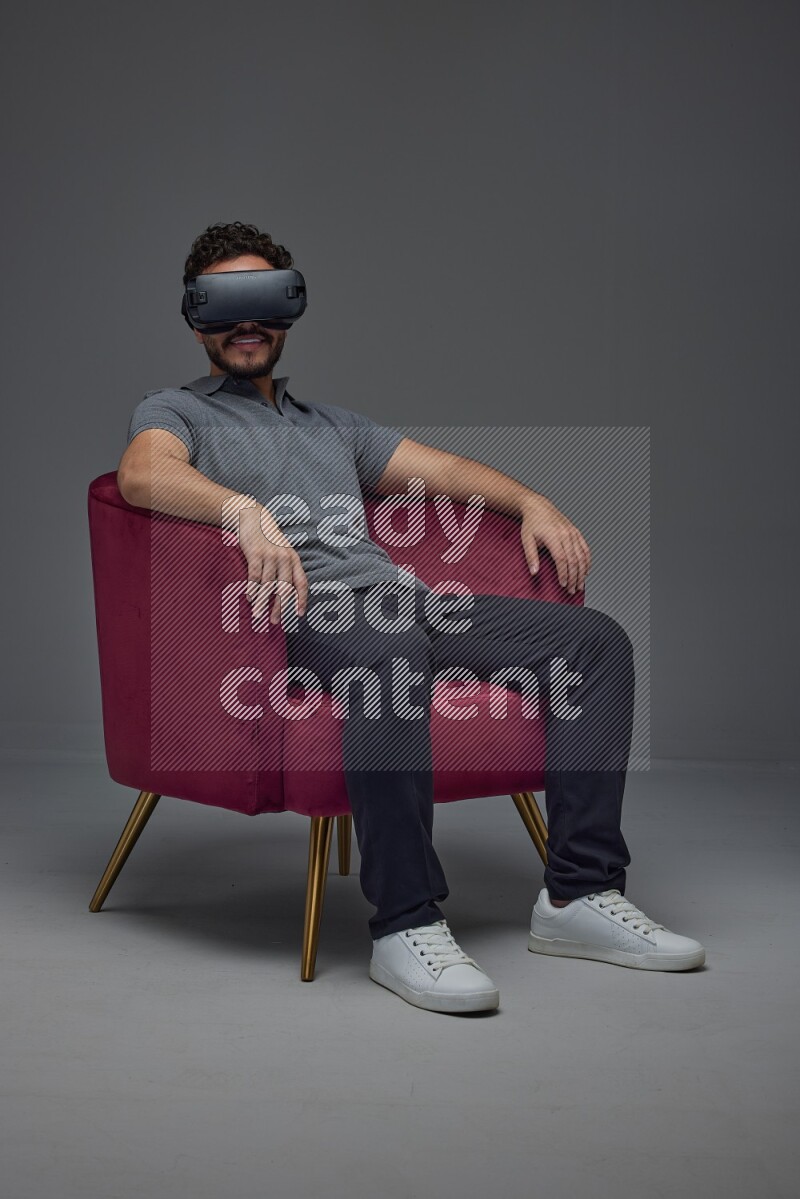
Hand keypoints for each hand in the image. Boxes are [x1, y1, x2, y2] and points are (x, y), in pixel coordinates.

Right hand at [238, 506, 308, 624]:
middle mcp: (284, 558)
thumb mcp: (281, 551)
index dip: (301, 600)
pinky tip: (250, 598)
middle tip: (275, 621)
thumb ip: (285, 569)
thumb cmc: (267, 538)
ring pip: (268, 584)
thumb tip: (283, 594)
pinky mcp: (255, 553)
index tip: (299, 615)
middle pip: (284, 587)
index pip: (301, 583)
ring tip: (258, 614)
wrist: (253, 516)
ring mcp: (270, 555)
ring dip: (262, 601)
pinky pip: (254, 575)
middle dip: (280, 607)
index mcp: (293, 559)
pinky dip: (252, 589)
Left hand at [519, 494, 591, 593]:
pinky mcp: (577, 532)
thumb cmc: (531, 524)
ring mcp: (573, 533)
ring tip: (580, 585)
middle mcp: (566, 534)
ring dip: (582, 572)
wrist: (539, 507)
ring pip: (582, 556)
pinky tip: (586, 572)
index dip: (563, 574)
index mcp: (553, 536)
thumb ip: (531, 556)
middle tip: (572, 590)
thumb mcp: (526, 539)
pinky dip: (587, 561)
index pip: (561, 559)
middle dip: (574, 577)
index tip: (563, 585)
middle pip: (574, 560)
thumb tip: (534, 573)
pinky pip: (586, 548)